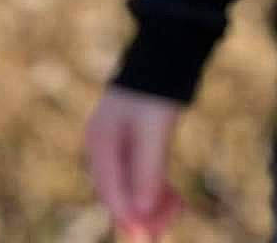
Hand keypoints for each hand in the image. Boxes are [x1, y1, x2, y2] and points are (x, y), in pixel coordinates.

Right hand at [85, 86, 183, 238]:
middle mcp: (104, 145)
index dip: (128, 216)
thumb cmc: (156, 89)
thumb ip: (147, 169)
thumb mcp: (153, 129)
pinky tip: (176, 199)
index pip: (110, 190)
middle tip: (164, 231)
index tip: (146, 236)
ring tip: (177, 213)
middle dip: (142, 213)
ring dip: (152, 203)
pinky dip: (157, 187)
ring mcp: (118, 143)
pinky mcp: (134, 141)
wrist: (166, 52)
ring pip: (132, 185)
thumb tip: (143, 212)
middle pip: (119, 191)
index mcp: (100, 141)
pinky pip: (141, 174)